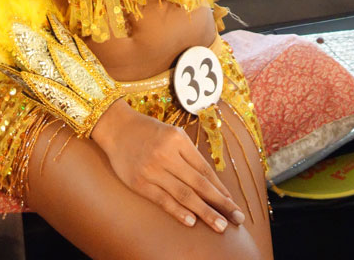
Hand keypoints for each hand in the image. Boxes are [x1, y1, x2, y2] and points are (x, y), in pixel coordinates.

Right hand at [91, 98, 245, 231]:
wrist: (116, 128)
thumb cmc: (149, 131)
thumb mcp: (172, 134)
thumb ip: (189, 155)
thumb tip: (211, 182)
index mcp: (178, 140)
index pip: (205, 170)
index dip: (221, 189)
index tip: (233, 204)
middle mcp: (167, 155)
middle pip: (199, 184)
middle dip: (220, 203)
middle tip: (236, 219)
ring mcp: (152, 170)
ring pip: (184, 195)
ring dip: (204, 212)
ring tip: (220, 226)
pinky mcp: (139, 183)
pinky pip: (163, 200)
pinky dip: (178, 212)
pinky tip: (192, 222)